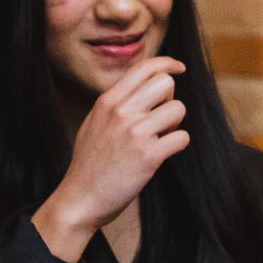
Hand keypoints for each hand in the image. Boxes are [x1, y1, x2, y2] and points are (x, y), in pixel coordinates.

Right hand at [34, 57, 188, 259]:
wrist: (80, 198)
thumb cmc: (89, 164)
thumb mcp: (94, 122)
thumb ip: (115, 104)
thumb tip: (140, 88)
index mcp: (108, 101)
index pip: (143, 67)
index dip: (167, 64)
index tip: (179, 68)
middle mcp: (121, 112)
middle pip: (165, 83)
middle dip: (170, 99)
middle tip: (162, 118)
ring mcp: (134, 133)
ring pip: (178, 109)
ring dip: (175, 124)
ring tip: (160, 139)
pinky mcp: (148, 156)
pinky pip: (182, 137)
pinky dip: (178, 145)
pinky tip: (163, 154)